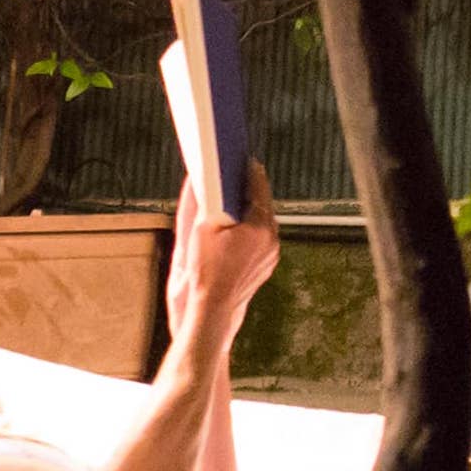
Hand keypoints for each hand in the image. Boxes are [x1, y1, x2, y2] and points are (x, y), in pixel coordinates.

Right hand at [166, 163, 282, 342]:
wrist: (213, 310)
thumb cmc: (204, 271)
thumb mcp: (199, 230)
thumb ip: (203, 202)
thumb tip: (199, 181)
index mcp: (258, 227)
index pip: (258, 189)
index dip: (252, 172)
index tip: (246, 160)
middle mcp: (271, 239)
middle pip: (264, 205)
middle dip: (253, 191)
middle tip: (241, 176)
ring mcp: (272, 254)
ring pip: (265, 223)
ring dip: (253, 210)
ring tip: (238, 200)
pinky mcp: (268, 265)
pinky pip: (263, 239)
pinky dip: (253, 229)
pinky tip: (239, 226)